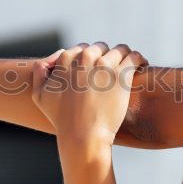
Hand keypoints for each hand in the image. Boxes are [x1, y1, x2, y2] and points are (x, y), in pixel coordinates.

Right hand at [31, 42, 147, 145]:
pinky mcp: (121, 76)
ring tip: (131, 64)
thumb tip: (45, 62)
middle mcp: (85, 58)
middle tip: (112, 68)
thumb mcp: (40, 96)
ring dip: (124, 56)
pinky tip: (143, 64)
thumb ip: (40, 74)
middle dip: (106, 56)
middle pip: (100, 47)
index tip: (96, 66)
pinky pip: (135, 57)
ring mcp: (104, 66)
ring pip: (120, 49)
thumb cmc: (61, 119)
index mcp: (66, 59)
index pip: (82, 48)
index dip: (89, 57)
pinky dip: (139, 58)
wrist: (82, 135)